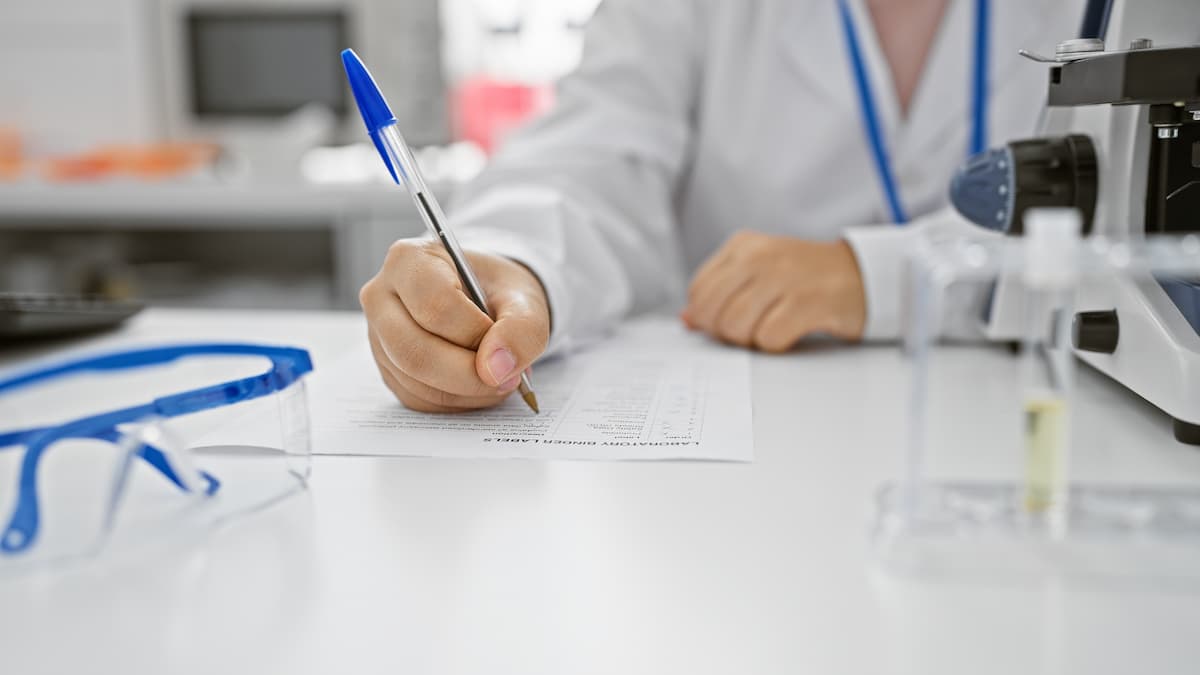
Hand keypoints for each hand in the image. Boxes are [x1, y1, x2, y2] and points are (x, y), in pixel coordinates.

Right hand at [360, 239, 550, 411]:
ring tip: (500, 378)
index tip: (503, 341)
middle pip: (415, 352)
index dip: (474, 334)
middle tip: (508, 378)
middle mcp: (381, 296)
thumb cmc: (499, 291)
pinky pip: (418, 398)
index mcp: (409, 260)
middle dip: (468, 375)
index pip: (435, 307)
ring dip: (467, 391)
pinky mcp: (387, 368)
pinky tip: (479, 384)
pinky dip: (457, 401)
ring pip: (416, 382)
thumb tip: (496, 369)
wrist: (487, 301)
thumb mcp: (524, 299)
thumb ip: (521, 328)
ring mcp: (379, 336)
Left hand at [680, 231, 865, 351]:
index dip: (706, 317)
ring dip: (752, 339)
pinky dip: (776, 344)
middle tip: (752, 328)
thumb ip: (721, 293)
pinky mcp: (806, 302)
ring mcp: (783, 277)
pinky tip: (792, 330)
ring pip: (735, 328)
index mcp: (742, 246)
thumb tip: (687, 321)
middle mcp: (759, 256)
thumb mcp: (759, 273)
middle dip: (726, 332)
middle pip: (712, 312)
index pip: (698, 291)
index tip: (726, 320)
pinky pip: (767, 339)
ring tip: (774, 326)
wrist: (861, 276)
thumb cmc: (806, 278)